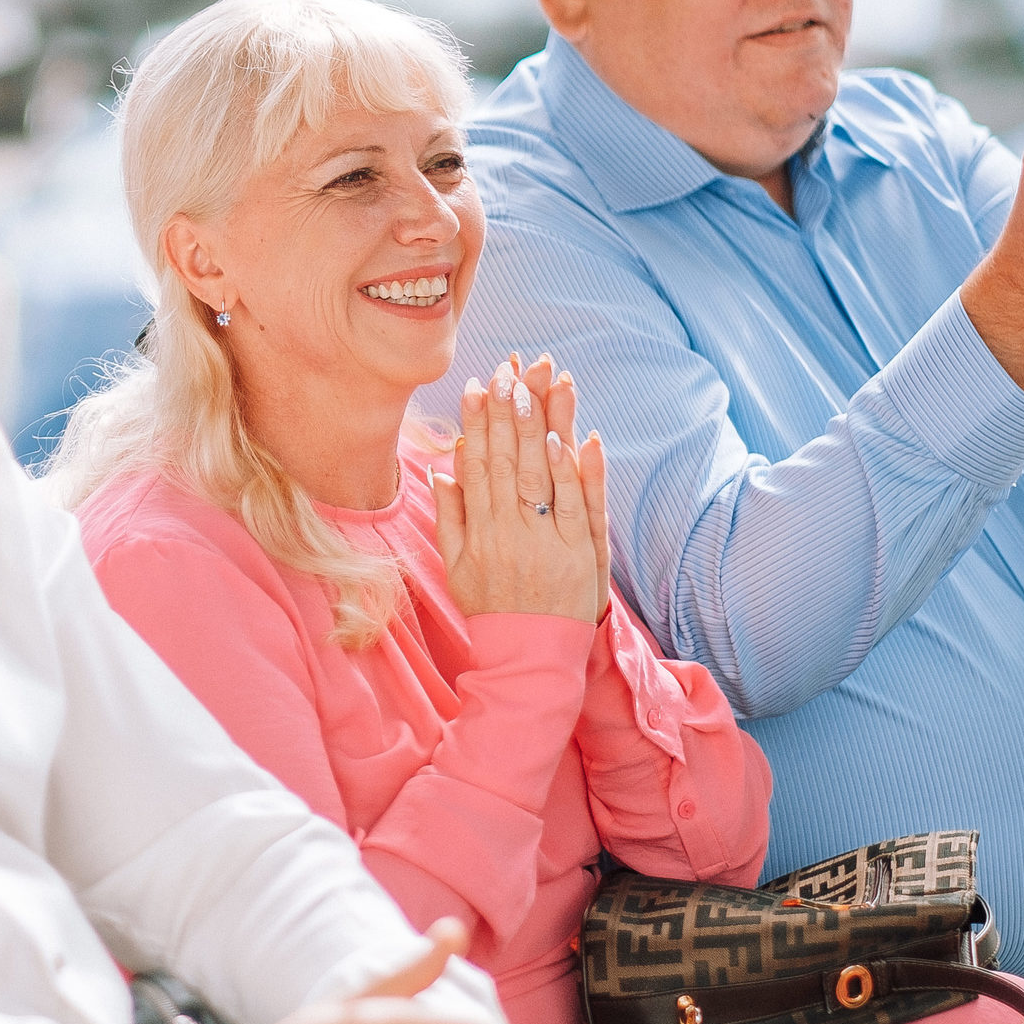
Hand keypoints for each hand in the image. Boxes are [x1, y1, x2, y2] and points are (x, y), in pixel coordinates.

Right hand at [434, 354, 607, 621]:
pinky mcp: (579, 553)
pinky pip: (576, 504)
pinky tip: (566, 436)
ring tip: (541, 382)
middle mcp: (510, 532)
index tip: (478, 384)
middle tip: (510, 368)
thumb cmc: (491, 607)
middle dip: (509, 410)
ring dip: (541, 425)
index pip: (478, 465)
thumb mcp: (458, 565)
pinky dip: (572, 470)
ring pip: (541, 474)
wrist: (529, 655)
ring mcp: (547, 541)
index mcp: (479, 531)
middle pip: (509, 460)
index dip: (478, 423)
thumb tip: (443, 468)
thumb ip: (450, 516)